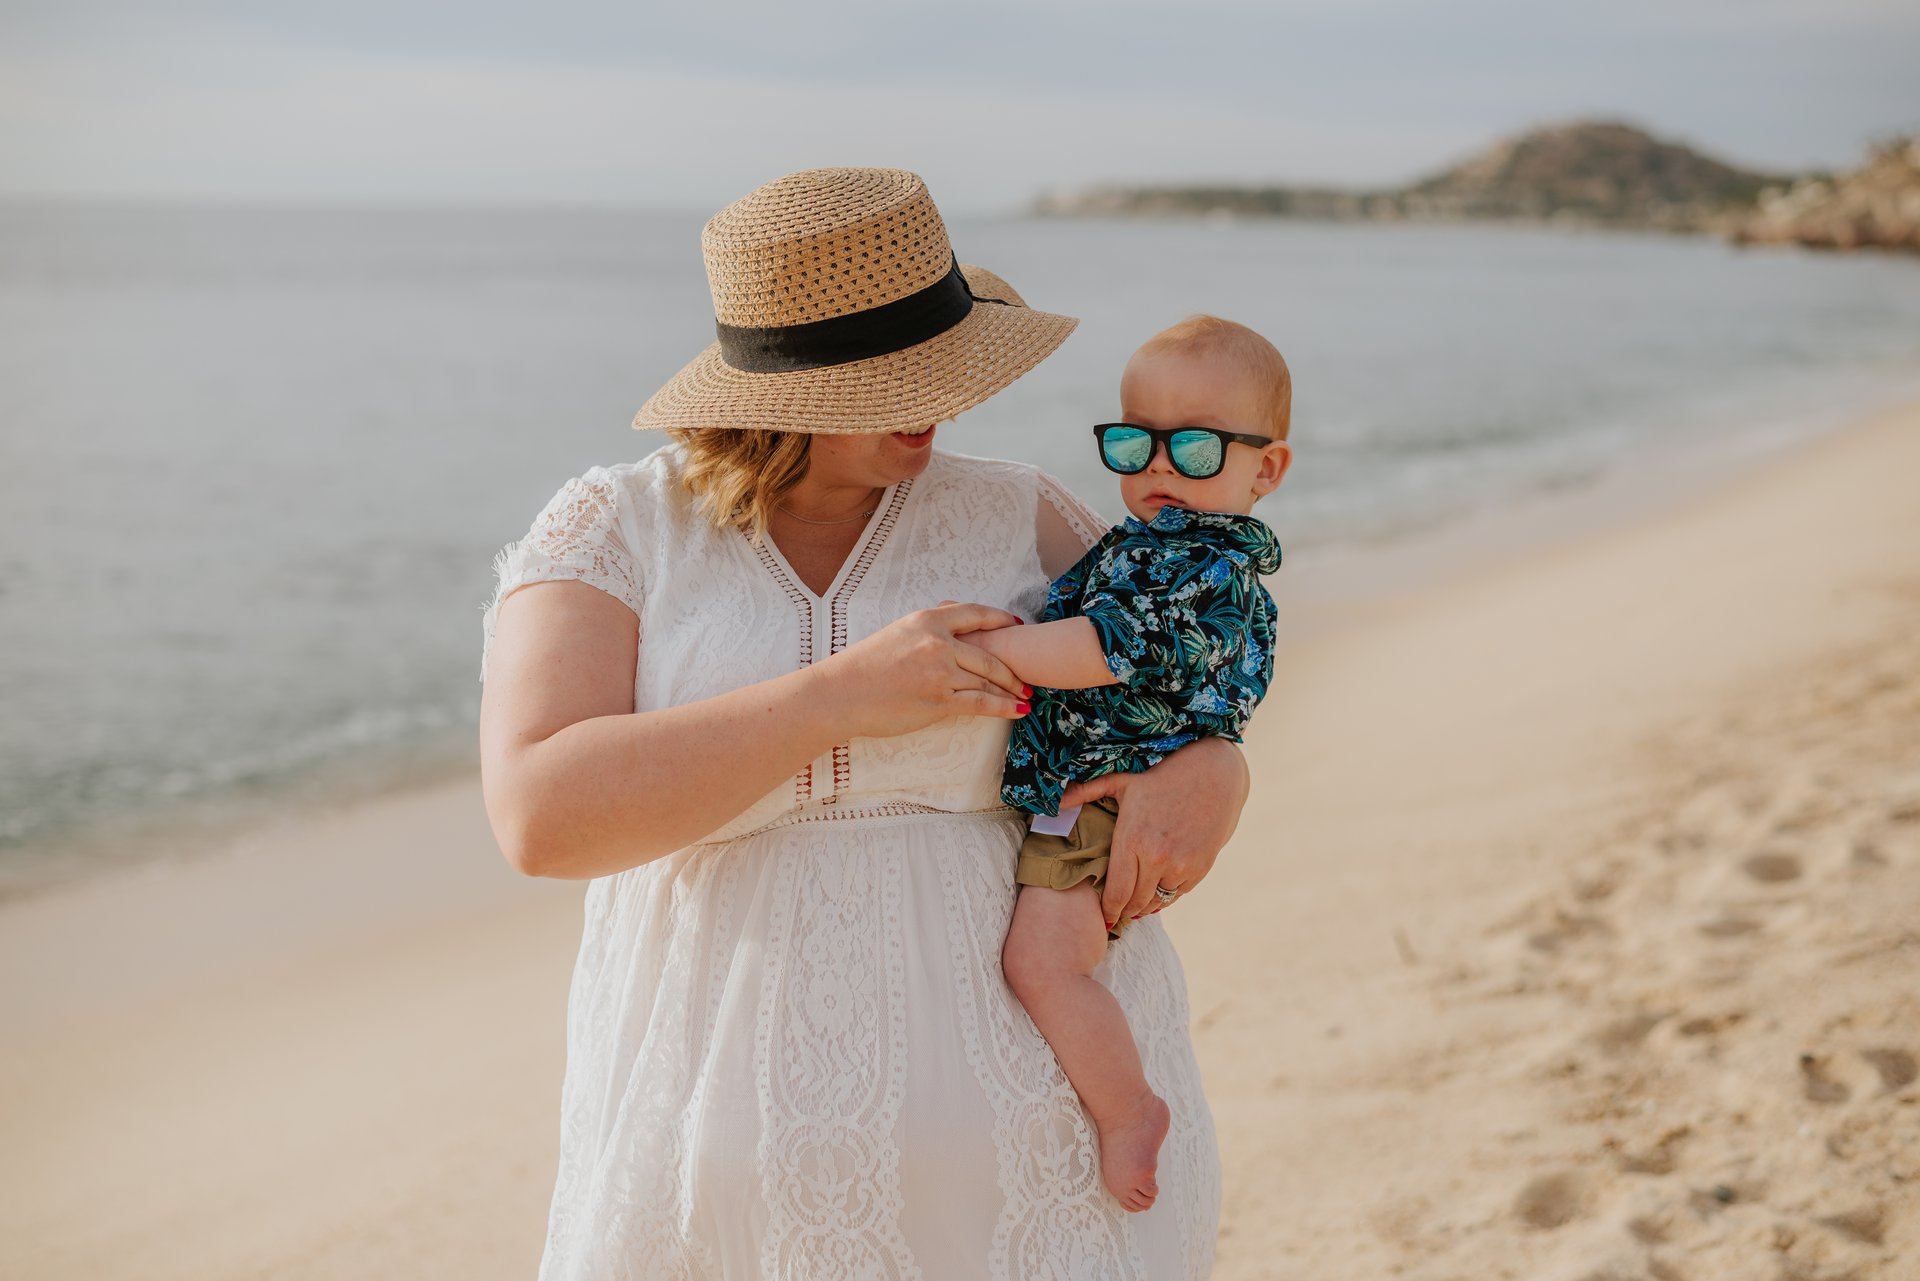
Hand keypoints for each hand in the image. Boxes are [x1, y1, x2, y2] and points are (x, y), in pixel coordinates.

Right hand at [817, 603, 1029, 738]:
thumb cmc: (864, 667)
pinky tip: (1018, 710)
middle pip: (989, 654)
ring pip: (988, 680)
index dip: (1001, 620)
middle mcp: (938, 642)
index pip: (975, 614)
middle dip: (1012, 669)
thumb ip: (928, 627)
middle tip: (1026, 677)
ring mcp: (940, 672)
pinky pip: (981, 703)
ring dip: (1011, 690)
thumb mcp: (897, 633)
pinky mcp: (939, 700)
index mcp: (927, 620)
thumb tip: (953, 619)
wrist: (840, 694)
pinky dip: (1004, 707)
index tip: (1016, 626)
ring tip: (1025, 695)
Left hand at [1059, 737, 1248, 929]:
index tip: (1104, 917)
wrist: (1213, 771)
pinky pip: (1178, 893)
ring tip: (1136, 907)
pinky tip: (1158, 893)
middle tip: (1117, 916)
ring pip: (1157, 901)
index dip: (1108, 911)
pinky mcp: (1200, 867)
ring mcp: (1181, 865)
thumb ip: (1087, 792)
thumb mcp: (1122, 780)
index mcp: (1131, 840)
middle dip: (1124, 912)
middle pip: (1135, 903)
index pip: (1116, 893)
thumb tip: (1055, 802)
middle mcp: (1156, 858)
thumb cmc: (1163, 773)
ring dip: (1145, 907)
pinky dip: (1167, 896)